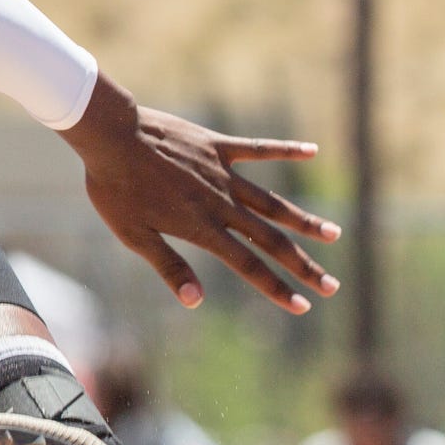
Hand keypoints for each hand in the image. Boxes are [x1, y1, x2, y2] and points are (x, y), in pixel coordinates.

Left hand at [65, 74, 340, 314]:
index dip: (277, 288)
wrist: (110, 137)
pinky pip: (258, 148)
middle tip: (332, 285)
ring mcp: (222, 173)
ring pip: (272, 201)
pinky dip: (286, 150)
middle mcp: (220, 203)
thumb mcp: (134, 235)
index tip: (303, 306)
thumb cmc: (115, 189)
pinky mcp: (216, 146)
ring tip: (333, 234)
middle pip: (271, 240)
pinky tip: (313, 151)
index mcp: (202, 228)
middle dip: (303, 265)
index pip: (249, 266)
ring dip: (304, 220)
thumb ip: (169, 266)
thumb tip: (195, 301)